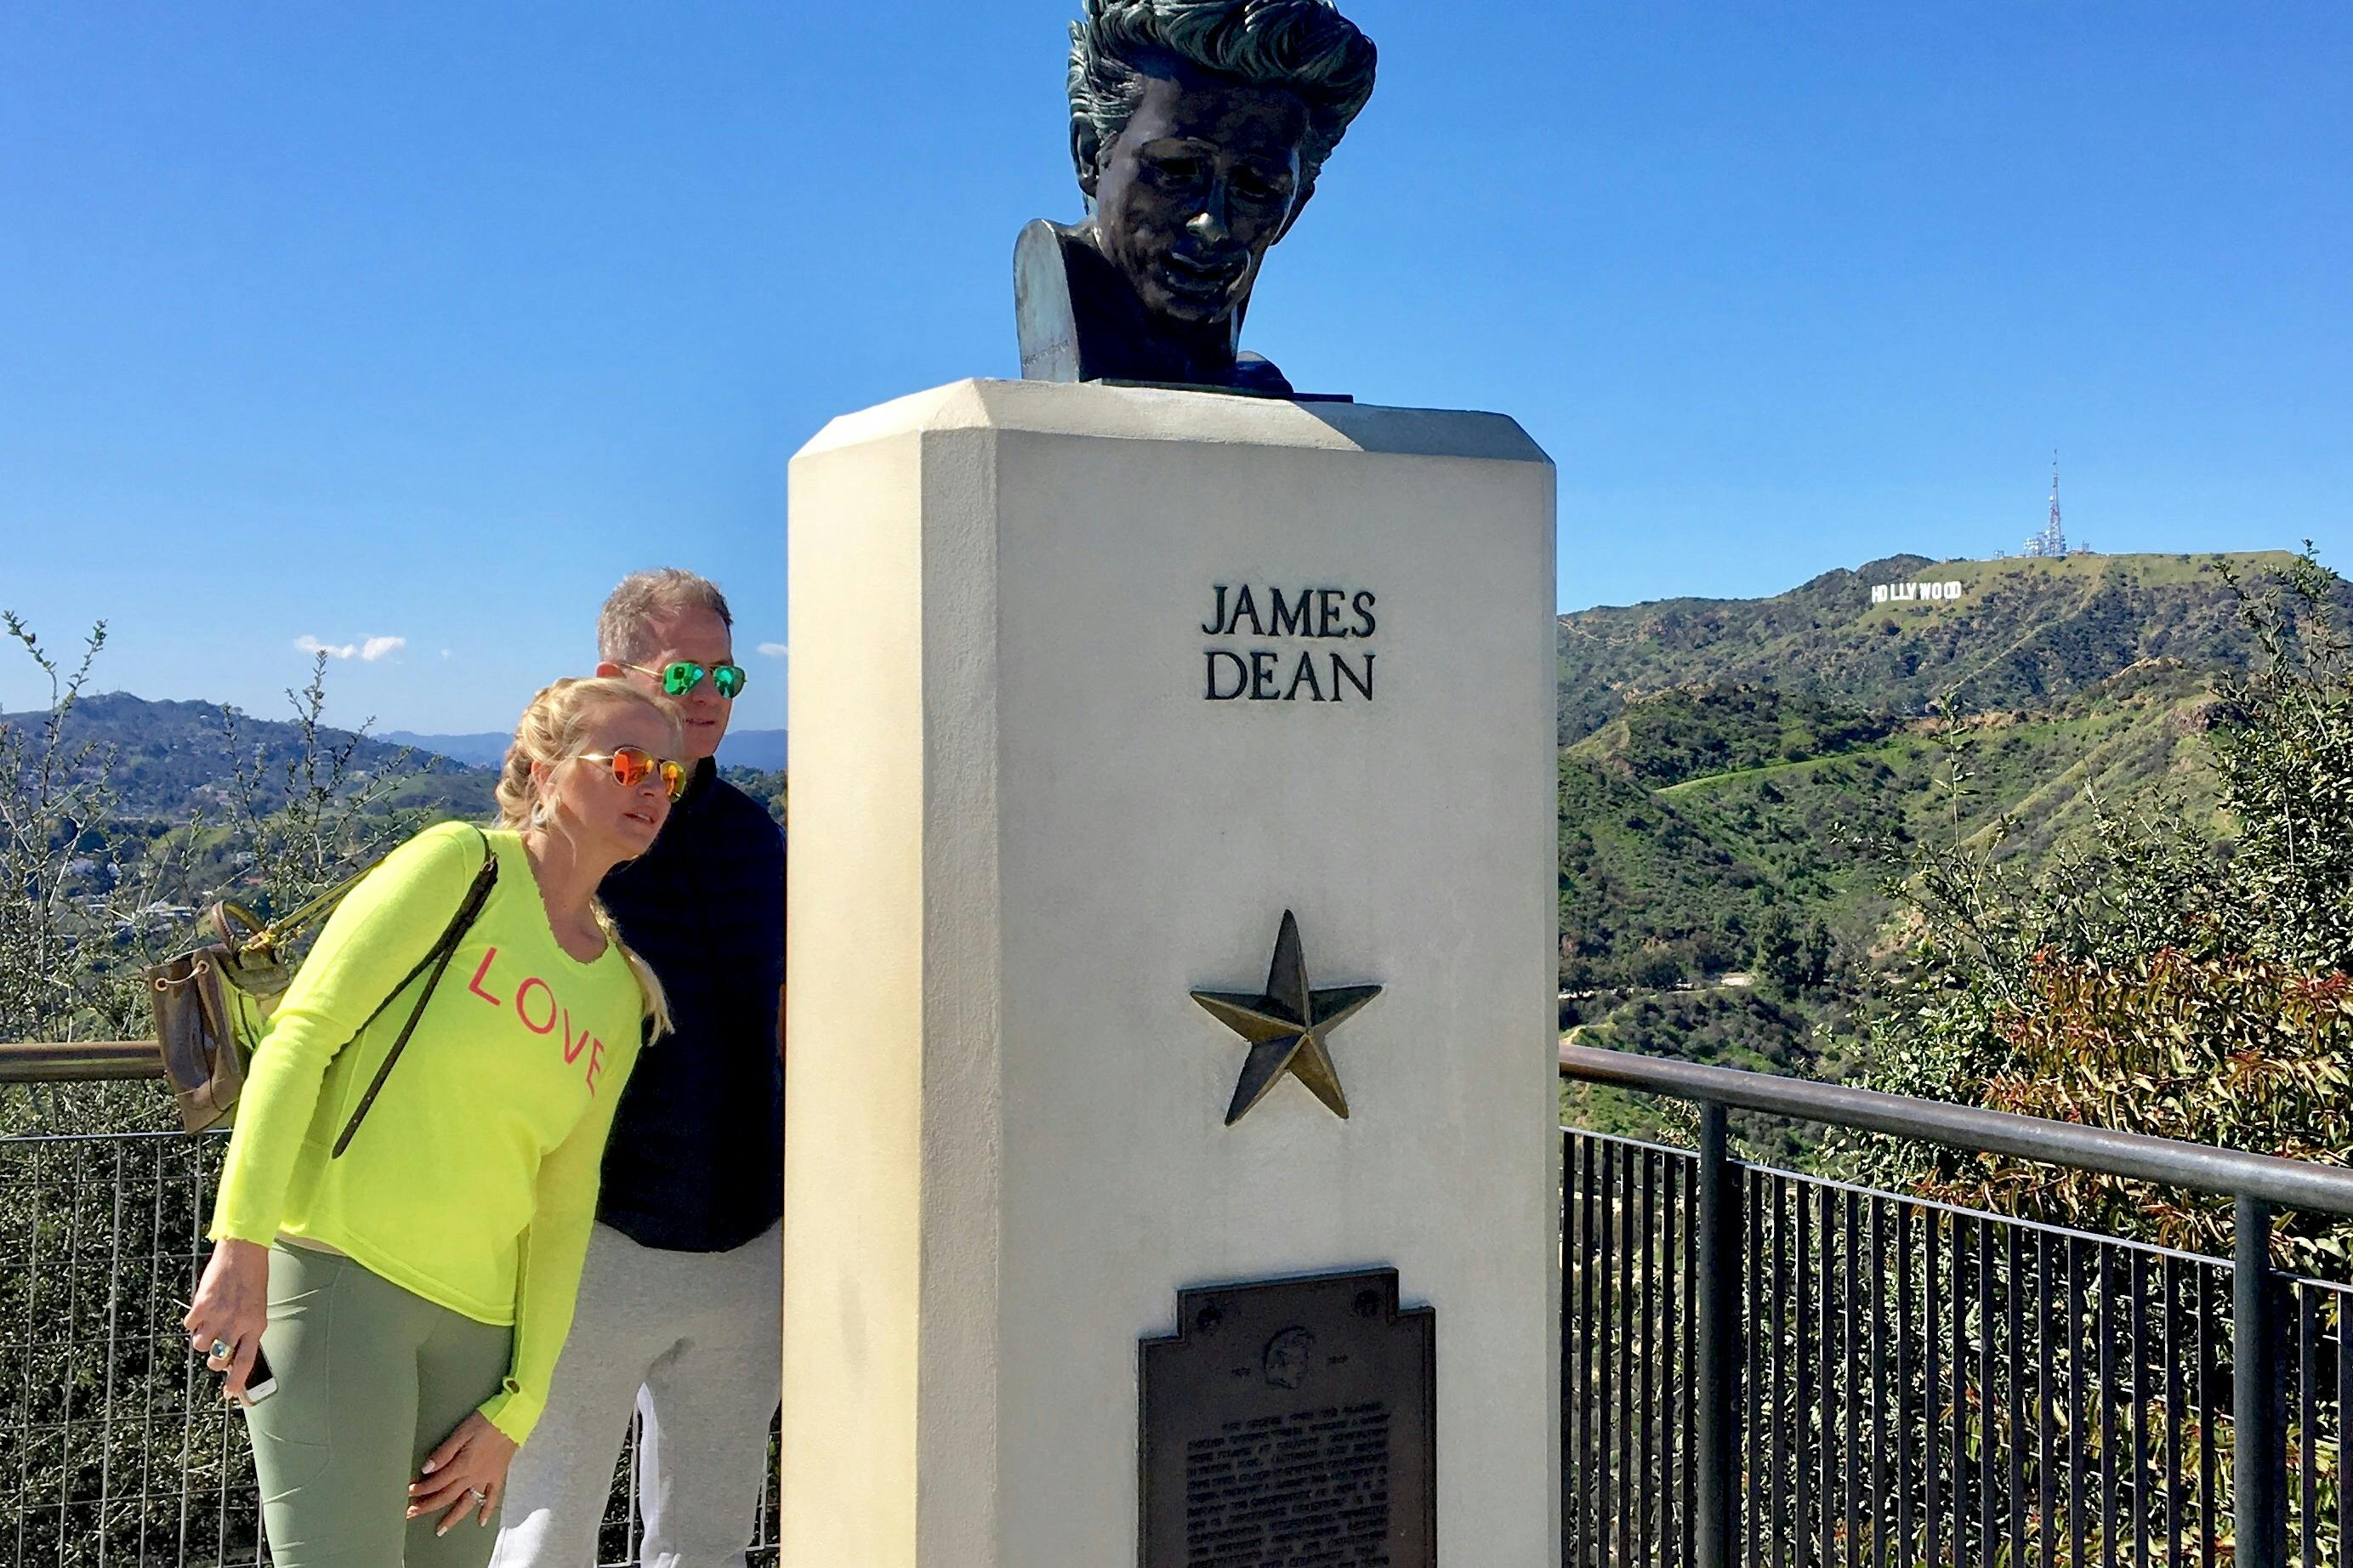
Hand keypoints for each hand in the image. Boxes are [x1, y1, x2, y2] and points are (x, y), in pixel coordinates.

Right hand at [183, 1239, 269, 1400]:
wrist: (244, 1253)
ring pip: (200, 1345)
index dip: (236, 1381)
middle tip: (215, 1348)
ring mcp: (219, 1315)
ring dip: (202, 1338)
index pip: (246, 1361)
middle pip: (218, 1359)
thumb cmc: (252, 1281)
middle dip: (214, 1360)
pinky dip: (193, 1320)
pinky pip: (190, 1325)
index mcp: (256, 1325)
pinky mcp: (202, 1305)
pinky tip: (203, 1308)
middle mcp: (238, 1323)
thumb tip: (229, 1355)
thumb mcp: (256, 1308)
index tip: (229, 1394)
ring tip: (210, 1322)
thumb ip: (245, 1331)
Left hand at [409, 1412, 517, 1535]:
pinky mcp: (498, 1477)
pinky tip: (481, 1522)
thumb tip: (426, 1469)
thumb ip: (444, 1452)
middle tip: (412, 1514)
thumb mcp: (462, 1432)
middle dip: (428, 1506)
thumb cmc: (486, 1421)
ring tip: (441, 1531)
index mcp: (462, 1465)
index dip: (422, 1488)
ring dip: (453, 1518)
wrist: (514, 1419)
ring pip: (467, 1503)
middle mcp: (473, 1477)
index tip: (409, 1492)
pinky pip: (493, 1498)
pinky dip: (487, 1511)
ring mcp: (486, 1479)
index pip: (437, 1481)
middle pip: (447, 1496)